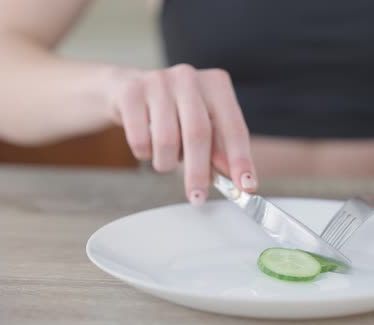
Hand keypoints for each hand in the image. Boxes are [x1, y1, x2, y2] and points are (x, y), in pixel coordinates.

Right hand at [104, 64, 256, 204]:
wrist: (127, 90)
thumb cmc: (174, 113)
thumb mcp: (202, 126)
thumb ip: (220, 151)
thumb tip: (238, 181)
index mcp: (216, 84)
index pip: (234, 127)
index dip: (240, 159)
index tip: (246, 185)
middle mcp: (189, 77)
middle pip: (198, 134)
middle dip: (198, 172)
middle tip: (198, 197)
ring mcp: (159, 81)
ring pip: (166, 141)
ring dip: (166, 163)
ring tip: (165, 158)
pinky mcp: (131, 93)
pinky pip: (141, 140)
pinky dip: (145, 154)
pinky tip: (147, 145)